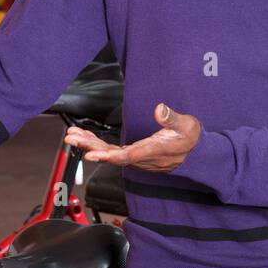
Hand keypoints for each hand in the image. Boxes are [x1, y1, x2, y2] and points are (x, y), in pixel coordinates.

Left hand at [64, 102, 201, 172]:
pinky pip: (111, 151)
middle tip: (72, 138)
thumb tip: (159, 109)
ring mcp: (135, 157)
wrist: (195, 152)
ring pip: (108, 153)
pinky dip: (97, 144)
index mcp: (152, 152)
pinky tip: (85, 137)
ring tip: (72, 136)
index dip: (108, 156)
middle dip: (90, 147)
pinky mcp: (133, 154)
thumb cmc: (190, 138)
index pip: (127, 156)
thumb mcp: (186, 125)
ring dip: (89, 145)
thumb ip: (172, 118)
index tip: (91, 154)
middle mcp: (140, 158)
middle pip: (111, 155)